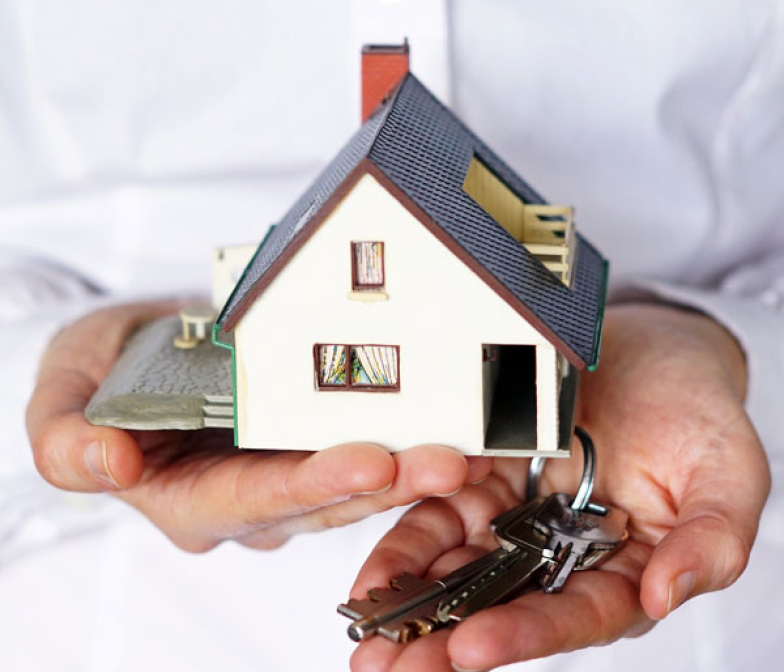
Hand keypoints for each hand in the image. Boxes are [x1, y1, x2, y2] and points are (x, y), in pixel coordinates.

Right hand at [26, 302, 491, 550]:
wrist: (144, 347)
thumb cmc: (103, 371)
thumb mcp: (63, 393)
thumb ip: (67, 437)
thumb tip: (105, 461)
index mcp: (190, 500)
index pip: (251, 502)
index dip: (308, 487)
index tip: (368, 465)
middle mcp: (250, 500)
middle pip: (325, 499)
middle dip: (388, 482)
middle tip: (449, 460)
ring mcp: (288, 472)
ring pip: (359, 479)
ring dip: (414, 464)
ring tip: (468, 443)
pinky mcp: (316, 440)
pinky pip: (369, 443)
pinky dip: (410, 435)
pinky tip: (457, 419)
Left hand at [348, 304, 770, 671]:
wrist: (650, 348)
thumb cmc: (696, 410)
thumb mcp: (727, 473)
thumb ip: (712, 540)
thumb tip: (668, 596)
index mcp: (624, 569)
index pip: (573, 614)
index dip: (524, 634)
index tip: (471, 649)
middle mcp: (563, 553)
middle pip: (503, 606)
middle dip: (444, 641)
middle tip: (389, 670)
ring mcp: (519, 516)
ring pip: (460, 568)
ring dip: (411, 604)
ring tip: (364, 635)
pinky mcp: (484, 476)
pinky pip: (440, 512)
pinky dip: (406, 542)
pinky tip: (371, 572)